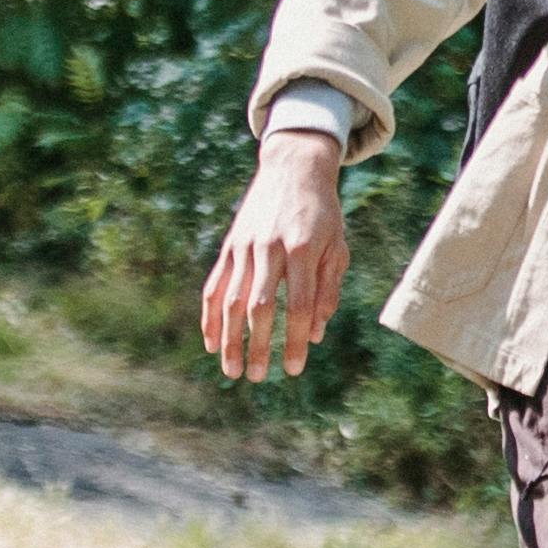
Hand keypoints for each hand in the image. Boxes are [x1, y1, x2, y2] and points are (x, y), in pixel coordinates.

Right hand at [200, 126, 349, 381]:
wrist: (293, 169)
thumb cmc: (323, 214)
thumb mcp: (337, 248)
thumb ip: (328, 291)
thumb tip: (316, 334)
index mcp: (302, 250)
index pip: (298, 306)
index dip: (296, 341)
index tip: (295, 369)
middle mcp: (269, 249)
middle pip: (259, 307)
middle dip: (257, 346)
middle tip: (258, 378)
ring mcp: (244, 247)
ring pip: (231, 300)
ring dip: (229, 339)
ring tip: (232, 370)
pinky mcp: (229, 247)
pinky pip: (214, 286)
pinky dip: (210, 316)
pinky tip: (211, 342)